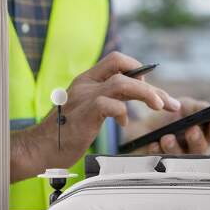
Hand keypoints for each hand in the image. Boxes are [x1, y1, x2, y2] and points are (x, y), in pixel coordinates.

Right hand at [10, 52, 180, 181]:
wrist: (40, 149)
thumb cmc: (66, 131)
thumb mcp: (89, 109)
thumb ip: (109, 99)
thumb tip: (134, 97)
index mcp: (87, 80)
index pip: (117, 60)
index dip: (138, 68)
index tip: (153, 86)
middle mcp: (85, 84)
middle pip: (124, 70)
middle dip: (152, 86)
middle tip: (170, 103)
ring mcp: (83, 98)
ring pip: (121, 83)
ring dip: (146, 93)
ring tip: (160, 106)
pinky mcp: (83, 114)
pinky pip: (110, 105)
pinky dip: (123, 113)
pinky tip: (124, 124)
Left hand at [125, 97, 209, 154]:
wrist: (145, 124)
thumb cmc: (170, 116)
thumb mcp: (184, 106)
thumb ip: (198, 107)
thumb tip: (209, 109)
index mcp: (203, 133)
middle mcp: (193, 148)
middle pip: (200, 149)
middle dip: (197, 140)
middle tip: (192, 130)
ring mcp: (178, 157)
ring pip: (181, 158)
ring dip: (175, 147)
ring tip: (167, 138)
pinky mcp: (161, 162)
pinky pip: (160, 161)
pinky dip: (157, 152)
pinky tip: (154, 145)